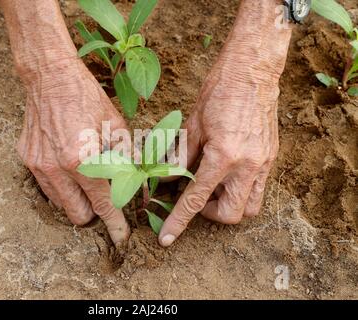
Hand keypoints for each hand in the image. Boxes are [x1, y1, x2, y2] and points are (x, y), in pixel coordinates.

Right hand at [17, 58, 129, 243]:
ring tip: (86, 178)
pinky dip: (61, 185)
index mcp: (82, 161)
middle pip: (78, 215)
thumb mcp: (118, 127)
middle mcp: (56, 169)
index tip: (121, 236)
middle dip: (94, 213)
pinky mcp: (27, 159)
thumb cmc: (88, 98)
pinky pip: (46, 187)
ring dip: (76, 200)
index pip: (103, 204)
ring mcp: (38, 165)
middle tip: (105, 197)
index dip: (115, 224)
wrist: (50, 77)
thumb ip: (129, 160)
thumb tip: (141, 183)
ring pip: (60, 205)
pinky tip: (69, 166)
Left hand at [159, 57, 281, 246]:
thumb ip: (179, 156)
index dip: (179, 222)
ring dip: (229, 206)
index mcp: (224, 156)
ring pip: (251, 208)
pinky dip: (240, 190)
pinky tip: (227, 174)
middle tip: (196, 197)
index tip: (166, 238)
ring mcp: (264, 163)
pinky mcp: (271, 157)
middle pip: (231, 215)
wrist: (252, 70)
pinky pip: (259, 188)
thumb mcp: (192, 124)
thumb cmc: (219, 91)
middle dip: (209, 215)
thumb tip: (165, 178)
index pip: (196, 200)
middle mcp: (248, 165)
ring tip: (213, 188)